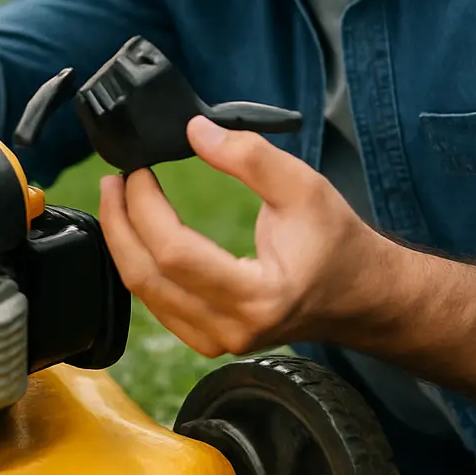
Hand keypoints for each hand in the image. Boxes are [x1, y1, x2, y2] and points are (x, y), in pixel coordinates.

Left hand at [99, 115, 387, 357]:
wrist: (362, 295)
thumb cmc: (337, 243)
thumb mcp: (304, 187)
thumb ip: (250, 157)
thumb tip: (196, 131)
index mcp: (259, 297)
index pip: (175, 253)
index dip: (145, 207)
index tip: (138, 170)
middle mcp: (233, 330)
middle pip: (147, 277)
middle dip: (119, 223)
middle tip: (113, 180)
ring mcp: (218, 342)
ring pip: (145, 294)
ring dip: (123, 242)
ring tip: (119, 199)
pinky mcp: (210, 339)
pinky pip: (158, 303)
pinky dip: (140, 264)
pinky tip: (136, 233)